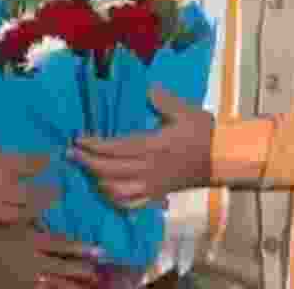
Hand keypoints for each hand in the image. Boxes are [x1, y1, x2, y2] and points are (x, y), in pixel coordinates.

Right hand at [0, 136, 55, 227]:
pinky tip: (13, 223)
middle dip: (48, 194)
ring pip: (21, 215)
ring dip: (34, 212)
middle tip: (57, 192)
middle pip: (33, 195)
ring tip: (41, 211)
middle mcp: (1, 188)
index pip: (30, 163)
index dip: (42, 162)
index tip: (50, 160)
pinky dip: (11, 224)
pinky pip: (0, 226)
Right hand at [0, 224, 102, 288]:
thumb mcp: (9, 223)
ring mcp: (25, 278)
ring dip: (72, 286)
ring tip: (88, 287)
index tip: (99, 251)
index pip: (62, 245)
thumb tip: (46, 216)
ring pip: (55, 284)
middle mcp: (32, 260)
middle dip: (82, 271)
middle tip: (98, 272)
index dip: (82, 248)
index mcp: (31, 240)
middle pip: (63, 267)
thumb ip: (29, 222)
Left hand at [70, 86, 212, 207]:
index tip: (78, 139)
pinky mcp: (157, 194)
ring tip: (87, 170)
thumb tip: (147, 89)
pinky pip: (132, 204)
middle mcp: (148, 170)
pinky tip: (106, 191)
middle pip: (109, 171)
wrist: (221, 159)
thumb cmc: (203, 133)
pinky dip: (115, 200)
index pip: (115, 149)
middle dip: (87, 162)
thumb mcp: (185, 111)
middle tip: (71, 153)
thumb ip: (164, 100)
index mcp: (152, 147)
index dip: (94, 145)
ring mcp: (152, 186)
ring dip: (98, 181)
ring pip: (117, 191)